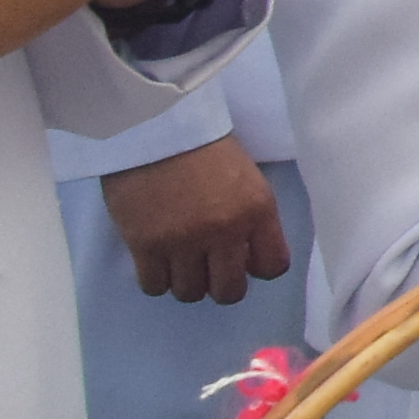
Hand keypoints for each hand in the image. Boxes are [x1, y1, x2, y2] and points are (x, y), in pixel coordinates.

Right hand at [106, 137, 292, 305]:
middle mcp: (225, 231)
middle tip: (209, 268)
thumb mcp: (246, 177)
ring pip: (190, 293)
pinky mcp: (145, 245)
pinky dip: (156, 280)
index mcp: (257, 210)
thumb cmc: (204, 146)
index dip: (258, 268)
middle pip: (229, 292)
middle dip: (221, 285)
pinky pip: (155, 286)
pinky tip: (157, 261)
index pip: (274, 267)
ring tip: (180, 261)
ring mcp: (183, 241)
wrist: (154, 126)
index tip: (244, 259)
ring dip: (186, 281)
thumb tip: (247, 256)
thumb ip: (252, 217)